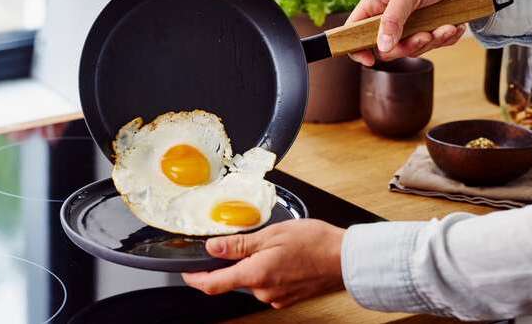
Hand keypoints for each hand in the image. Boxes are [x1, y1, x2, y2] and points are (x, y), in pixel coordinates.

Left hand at [182, 219, 344, 308]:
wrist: (346, 259)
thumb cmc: (315, 243)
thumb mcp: (272, 234)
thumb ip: (239, 244)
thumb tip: (213, 248)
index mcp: (255, 275)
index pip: (213, 284)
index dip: (195, 278)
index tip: (186, 272)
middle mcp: (263, 291)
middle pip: (235, 278)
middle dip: (236, 260)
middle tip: (253, 239)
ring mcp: (276, 297)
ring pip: (253, 279)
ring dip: (256, 263)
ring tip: (276, 244)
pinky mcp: (288, 297)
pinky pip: (269, 283)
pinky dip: (270, 269)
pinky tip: (285, 256)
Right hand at [347, 0, 494, 64]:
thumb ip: (392, 18)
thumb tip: (382, 46)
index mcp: (376, 3)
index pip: (354, 30)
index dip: (357, 47)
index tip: (370, 60)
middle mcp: (388, 17)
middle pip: (384, 48)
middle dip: (406, 47)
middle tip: (424, 37)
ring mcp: (406, 26)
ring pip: (409, 50)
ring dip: (430, 42)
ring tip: (445, 27)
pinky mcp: (425, 31)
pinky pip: (429, 48)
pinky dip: (443, 40)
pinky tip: (451, 26)